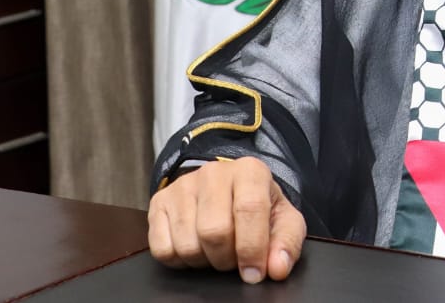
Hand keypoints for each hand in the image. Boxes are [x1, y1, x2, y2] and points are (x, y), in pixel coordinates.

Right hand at [148, 156, 306, 282]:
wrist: (227, 190)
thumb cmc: (257, 207)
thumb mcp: (282, 220)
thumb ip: (286, 243)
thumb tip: (277, 269)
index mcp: (249, 171)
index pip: (249, 209)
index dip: (252, 248)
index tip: (254, 273)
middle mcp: (213, 173)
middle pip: (215, 231)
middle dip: (227, 258)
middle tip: (234, 258)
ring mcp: (182, 187)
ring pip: (188, 244)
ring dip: (204, 260)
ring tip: (216, 250)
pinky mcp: (158, 204)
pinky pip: (163, 250)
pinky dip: (180, 261)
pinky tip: (196, 248)